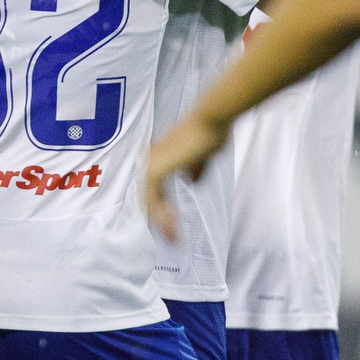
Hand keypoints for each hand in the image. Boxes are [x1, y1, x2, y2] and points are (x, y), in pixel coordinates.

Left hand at [143, 113, 230, 240]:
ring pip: (149, 202)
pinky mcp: (156, 169)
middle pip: (148, 198)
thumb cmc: (209, 134)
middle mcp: (151, 160)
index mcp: (159, 157)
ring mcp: (151, 164)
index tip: (170, 225)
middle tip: (170, 238)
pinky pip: (154, 199)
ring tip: (174, 238)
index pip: (154, 189)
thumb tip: (191, 181)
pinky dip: (162, 214)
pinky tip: (173, 227)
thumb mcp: (201, 158)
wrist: (211, 121)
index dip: (159, 208)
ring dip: (161, 222)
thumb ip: (194, 169)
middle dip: (158, 220)